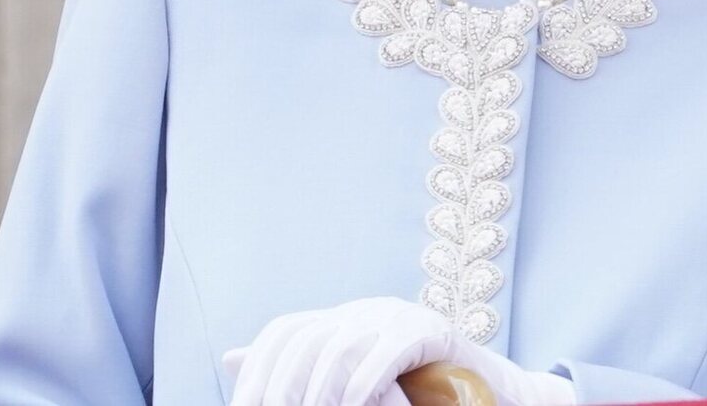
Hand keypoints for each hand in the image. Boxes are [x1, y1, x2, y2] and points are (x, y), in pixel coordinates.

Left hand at [221, 296, 576, 405]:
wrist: (479, 388)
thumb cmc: (409, 390)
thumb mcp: (345, 381)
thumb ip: (295, 369)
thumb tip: (227, 357)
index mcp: (339, 319)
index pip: (285, 332)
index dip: (259, 369)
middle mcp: (363, 310)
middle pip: (307, 339)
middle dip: (282, 385)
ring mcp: (396, 315)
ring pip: (343, 344)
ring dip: (321, 388)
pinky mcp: (429, 329)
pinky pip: (390, 348)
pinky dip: (368, 379)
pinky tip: (355, 404)